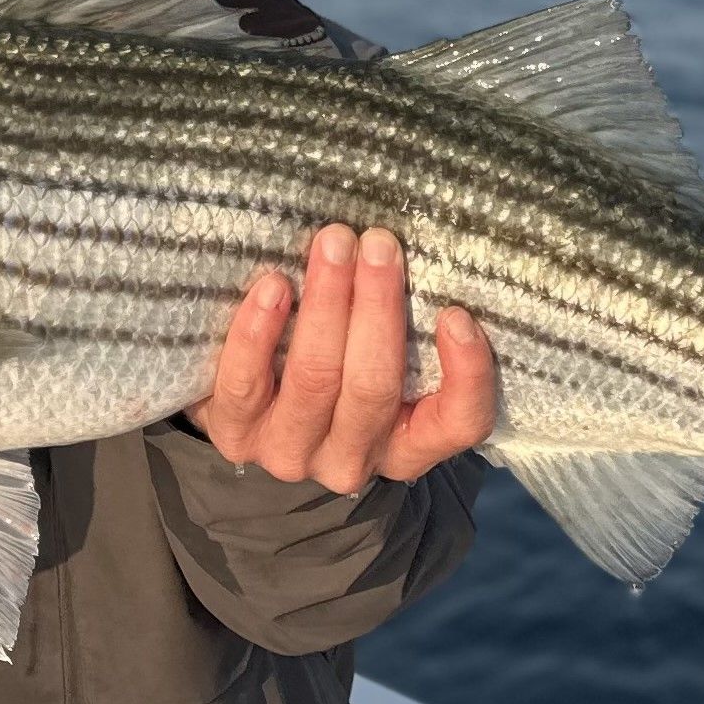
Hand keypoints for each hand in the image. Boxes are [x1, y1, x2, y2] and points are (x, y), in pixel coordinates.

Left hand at [187, 224, 496, 494]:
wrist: (252, 402)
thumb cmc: (337, 361)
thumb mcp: (381, 355)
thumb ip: (405, 326)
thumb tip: (409, 253)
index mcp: (407, 444)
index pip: (460, 424)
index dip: (466, 375)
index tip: (455, 313)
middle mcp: (353, 459)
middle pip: (373, 388)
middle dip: (377, 308)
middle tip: (378, 244)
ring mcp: (292, 454)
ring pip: (314, 380)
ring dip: (324, 305)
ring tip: (332, 245)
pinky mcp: (237, 436)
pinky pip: (245, 385)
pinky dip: (259, 332)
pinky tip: (273, 285)